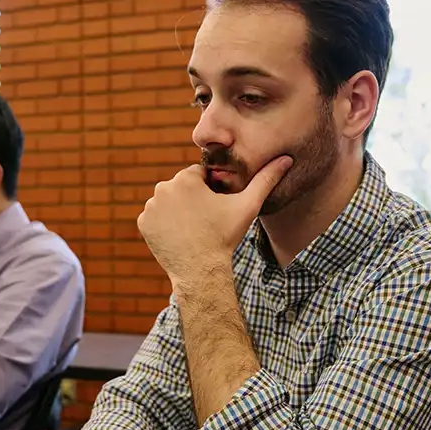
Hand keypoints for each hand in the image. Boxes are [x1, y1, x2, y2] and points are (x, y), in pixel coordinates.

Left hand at [137, 156, 291, 284]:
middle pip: (182, 187)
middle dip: (193, 199)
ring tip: (194, 228)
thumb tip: (286, 159)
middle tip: (206, 220)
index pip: (199, 175)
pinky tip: (180, 235)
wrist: (201, 270)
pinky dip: (165, 224)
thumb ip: (265, 179)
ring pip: (169, 201)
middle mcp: (163, 188)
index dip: (210, 191)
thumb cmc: (225, 236)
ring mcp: (151, 207)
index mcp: (186, 178)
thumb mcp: (247, 206)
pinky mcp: (144, 223)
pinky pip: (156, 217)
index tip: (216, 208)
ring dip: (179, 210)